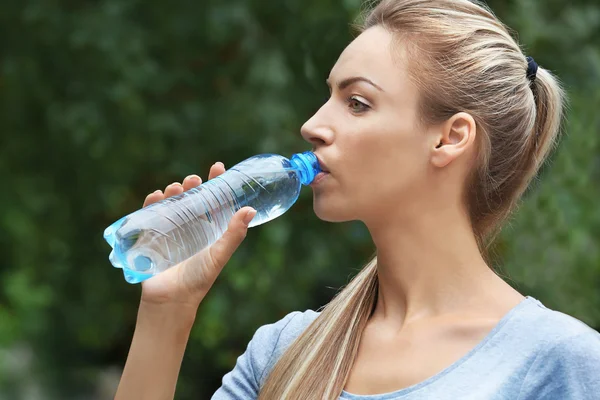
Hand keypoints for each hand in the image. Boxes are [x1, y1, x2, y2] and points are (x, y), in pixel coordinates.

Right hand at [139, 162, 255, 308]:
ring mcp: (168, 227)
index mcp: (207, 226)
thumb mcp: (219, 255)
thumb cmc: (199, 279)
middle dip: (192, 184)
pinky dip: (151, 202)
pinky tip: (156, 196)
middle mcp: (189, 224)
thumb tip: (250, 209)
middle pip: (190, 197)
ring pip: (170, 201)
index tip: (218, 167)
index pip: (212, 199)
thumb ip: (234, 235)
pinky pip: (149, 213)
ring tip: (176, 188)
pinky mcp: (150, 234)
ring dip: (173, 191)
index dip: (215, 182)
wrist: (171, 300)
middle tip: (194, 179)